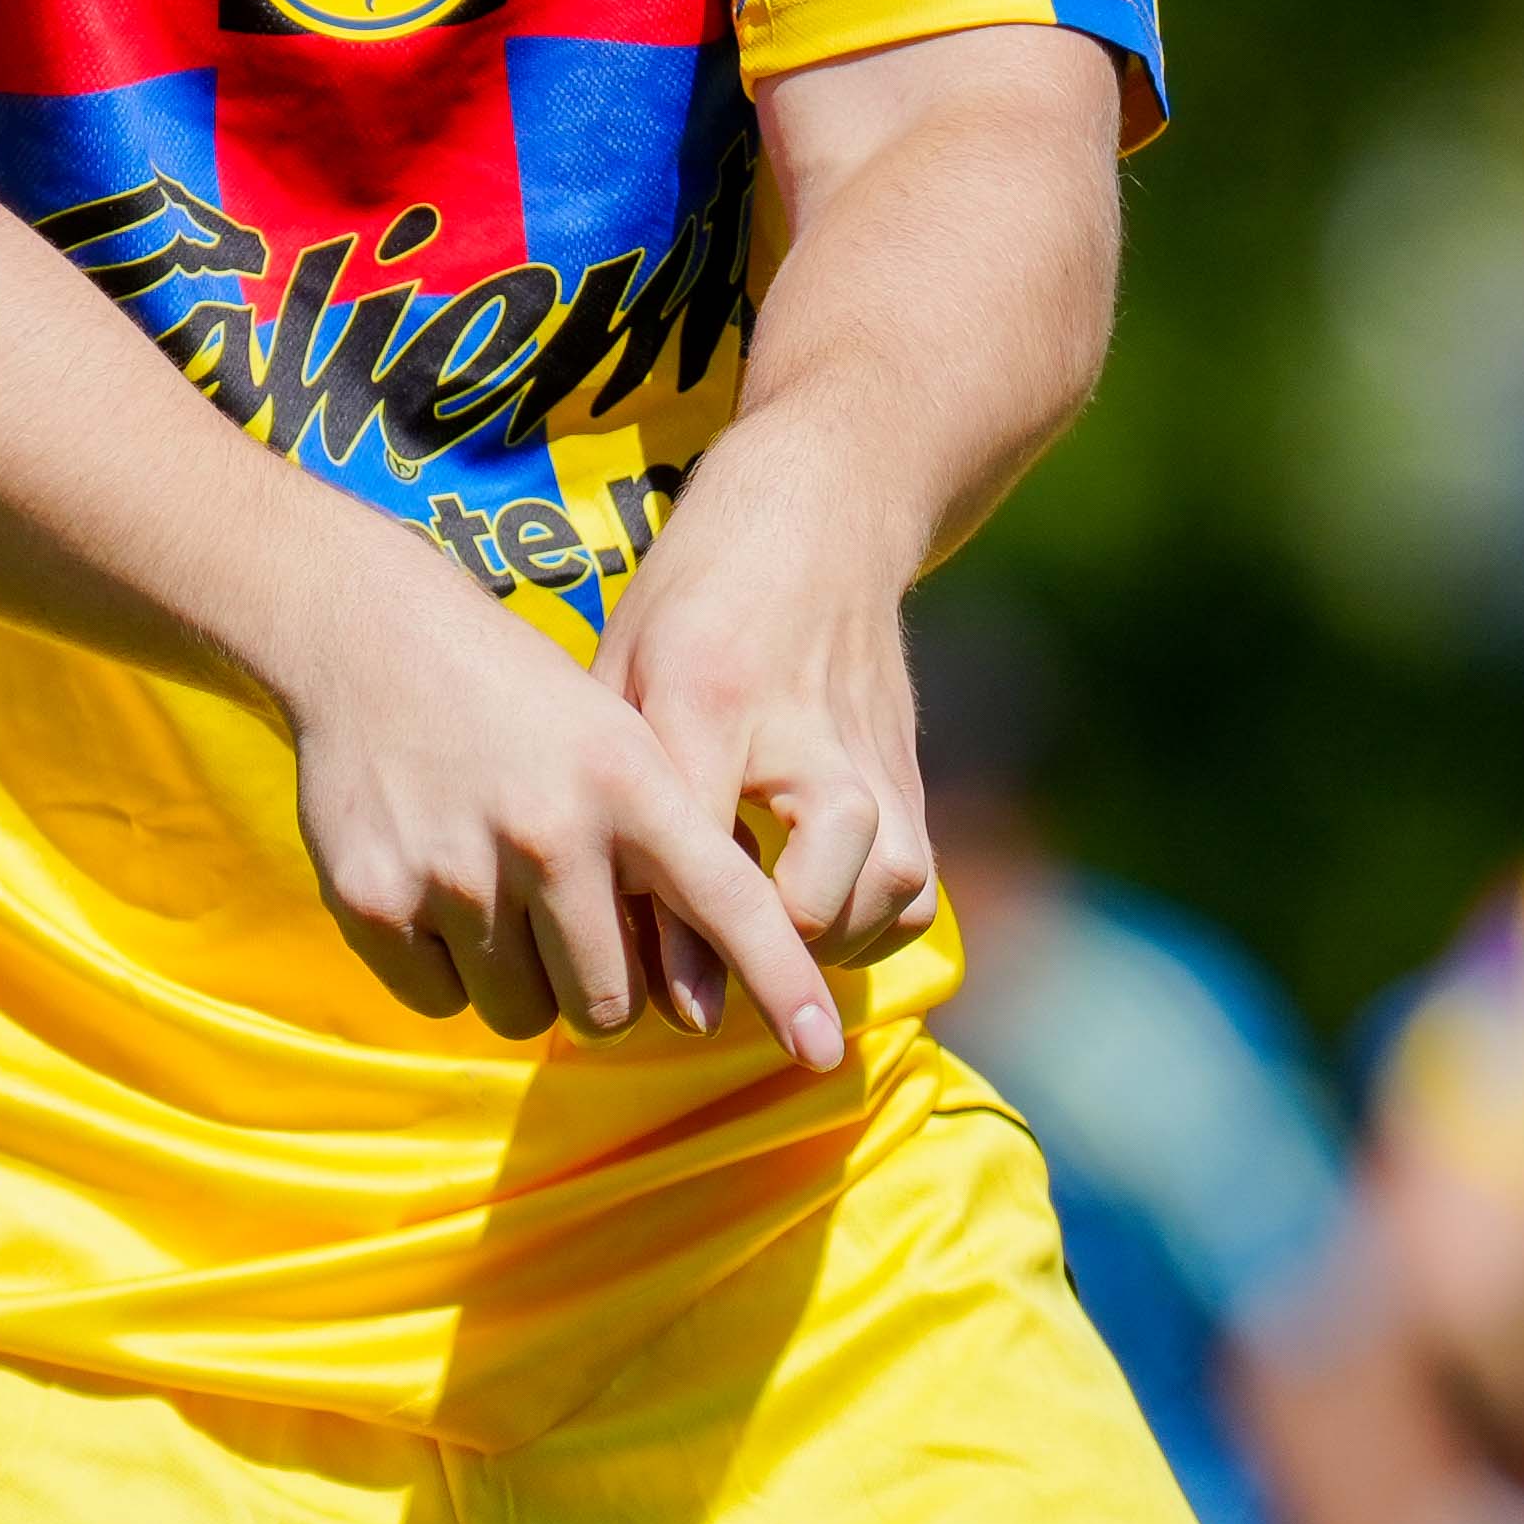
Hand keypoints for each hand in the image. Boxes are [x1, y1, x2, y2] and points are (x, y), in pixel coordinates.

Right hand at [268, 538, 845, 1070]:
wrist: (370, 636)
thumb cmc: (519, 701)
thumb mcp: (617, 740)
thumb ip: (664, 849)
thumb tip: (705, 982)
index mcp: (628, 783)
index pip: (728, 904)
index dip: (782, 983)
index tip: (823, 1052)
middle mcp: (551, 833)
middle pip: (610, 1006)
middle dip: (600, 985)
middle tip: (568, 919)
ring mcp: (457, 872)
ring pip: (522, 1012)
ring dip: (521, 979)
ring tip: (497, 890)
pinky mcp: (375, 900)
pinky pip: (440, 1002)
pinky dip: (445, 969)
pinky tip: (435, 887)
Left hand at [598, 420, 939, 965]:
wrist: (822, 512)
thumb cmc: (694, 601)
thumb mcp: (627, 671)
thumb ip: (618, 794)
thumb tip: (608, 936)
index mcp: (706, 696)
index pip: (699, 850)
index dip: (684, 947)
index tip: (674, 1012)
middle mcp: (806, 733)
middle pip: (816, 892)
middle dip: (768, 957)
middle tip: (712, 982)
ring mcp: (875, 754)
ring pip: (886, 896)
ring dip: (826, 946)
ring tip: (763, 950)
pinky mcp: (912, 774)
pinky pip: (915, 889)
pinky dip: (872, 926)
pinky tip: (815, 921)